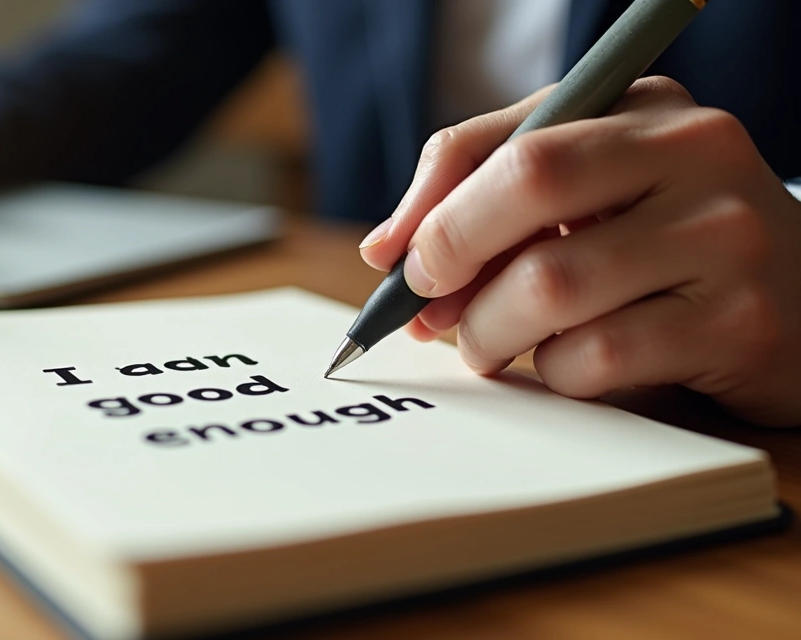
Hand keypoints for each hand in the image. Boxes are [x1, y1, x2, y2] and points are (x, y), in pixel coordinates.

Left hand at [359, 77, 800, 426]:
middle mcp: (697, 153)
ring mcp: (726, 236)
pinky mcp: (739, 323)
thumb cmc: (665, 246)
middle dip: (451, 254)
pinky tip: (566, 366)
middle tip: (426, 307)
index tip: (395, 260)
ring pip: (551, 284)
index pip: (513, 138)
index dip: (432, 204)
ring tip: (488, 344)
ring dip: (489, 331)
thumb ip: (490, 196)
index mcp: (647, 108)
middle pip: (529, 183)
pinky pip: (596, 356)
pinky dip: (554, 373)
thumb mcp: (593, 195)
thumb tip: (388, 251)